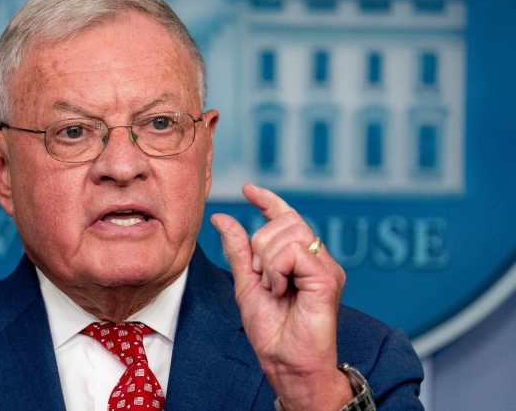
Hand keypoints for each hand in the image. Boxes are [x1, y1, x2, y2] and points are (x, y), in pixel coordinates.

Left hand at [210, 183, 352, 410]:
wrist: (286, 362)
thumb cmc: (272, 330)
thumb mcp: (246, 283)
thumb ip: (238, 250)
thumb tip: (222, 218)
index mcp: (299, 259)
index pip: (286, 217)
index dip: (268, 200)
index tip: (247, 189)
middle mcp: (316, 258)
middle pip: (284, 222)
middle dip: (260, 246)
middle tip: (262, 279)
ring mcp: (325, 267)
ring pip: (288, 234)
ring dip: (267, 261)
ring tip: (273, 289)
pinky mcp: (327, 277)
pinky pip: (294, 252)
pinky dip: (277, 271)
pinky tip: (280, 291)